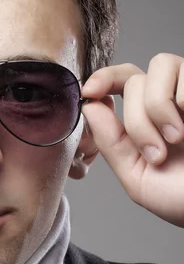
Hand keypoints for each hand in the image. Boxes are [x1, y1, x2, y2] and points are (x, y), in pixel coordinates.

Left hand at [81, 53, 183, 227]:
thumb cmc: (182, 197)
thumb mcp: (136, 176)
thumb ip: (110, 142)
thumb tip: (89, 107)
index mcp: (146, 119)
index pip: (119, 81)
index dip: (102, 78)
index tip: (90, 92)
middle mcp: (168, 99)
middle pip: (134, 79)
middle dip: (137, 120)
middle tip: (156, 153)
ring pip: (160, 66)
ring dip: (159, 105)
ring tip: (177, 139)